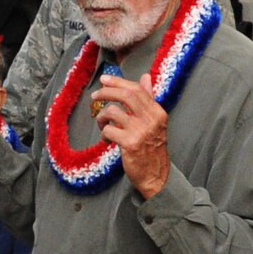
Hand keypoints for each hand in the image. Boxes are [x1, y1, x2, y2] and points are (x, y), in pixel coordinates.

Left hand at [93, 72, 170, 197]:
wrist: (156, 175)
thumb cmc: (152, 148)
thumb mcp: (155, 122)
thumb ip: (149, 100)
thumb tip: (145, 77)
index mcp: (157, 112)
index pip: (137, 89)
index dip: (118, 82)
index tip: (105, 80)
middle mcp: (151, 120)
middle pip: (126, 96)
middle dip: (107, 92)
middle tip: (95, 96)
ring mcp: (141, 132)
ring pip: (113, 112)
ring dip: (102, 116)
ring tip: (101, 124)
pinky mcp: (130, 144)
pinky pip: (109, 130)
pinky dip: (104, 134)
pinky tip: (107, 140)